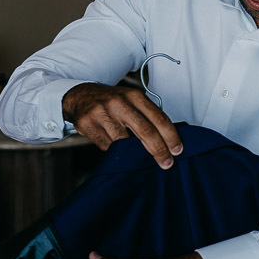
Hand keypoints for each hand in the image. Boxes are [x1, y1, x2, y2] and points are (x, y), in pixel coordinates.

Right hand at [63, 82, 182, 167]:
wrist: (80, 96)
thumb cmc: (113, 102)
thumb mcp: (132, 101)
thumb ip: (148, 116)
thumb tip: (168, 140)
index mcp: (134, 96)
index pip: (158, 118)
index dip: (170, 136)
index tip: (177, 150)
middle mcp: (119, 103)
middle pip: (145, 130)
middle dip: (159, 150)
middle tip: (167, 163)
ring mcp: (102, 113)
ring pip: (124, 142)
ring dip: (134, 153)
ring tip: (139, 157)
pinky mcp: (88, 124)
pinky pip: (107, 146)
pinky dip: (115, 151)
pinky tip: (116, 148)